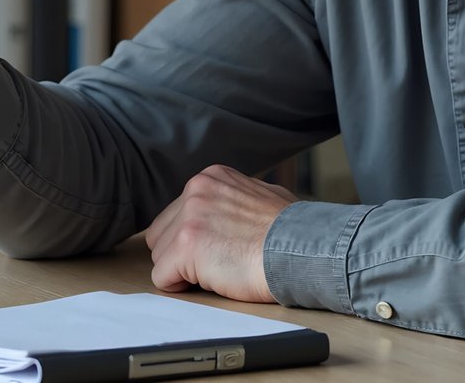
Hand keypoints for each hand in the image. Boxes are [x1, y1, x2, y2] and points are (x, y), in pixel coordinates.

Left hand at [144, 165, 297, 303]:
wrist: (303, 249)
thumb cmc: (293, 231)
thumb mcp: (260, 195)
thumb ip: (233, 199)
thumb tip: (227, 211)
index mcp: (211, 177)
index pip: (176, 214)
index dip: (192, 239)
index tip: (215, 249)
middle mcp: (196, 190)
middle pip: (162, 233)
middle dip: (181, 254)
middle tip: (215, 263)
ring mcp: (189, 217)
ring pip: (161, 256)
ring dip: (183, 270)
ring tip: (219, 270)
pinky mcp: (186, 246)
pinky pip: (162, 277)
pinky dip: (181, 287)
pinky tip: (211, 280)